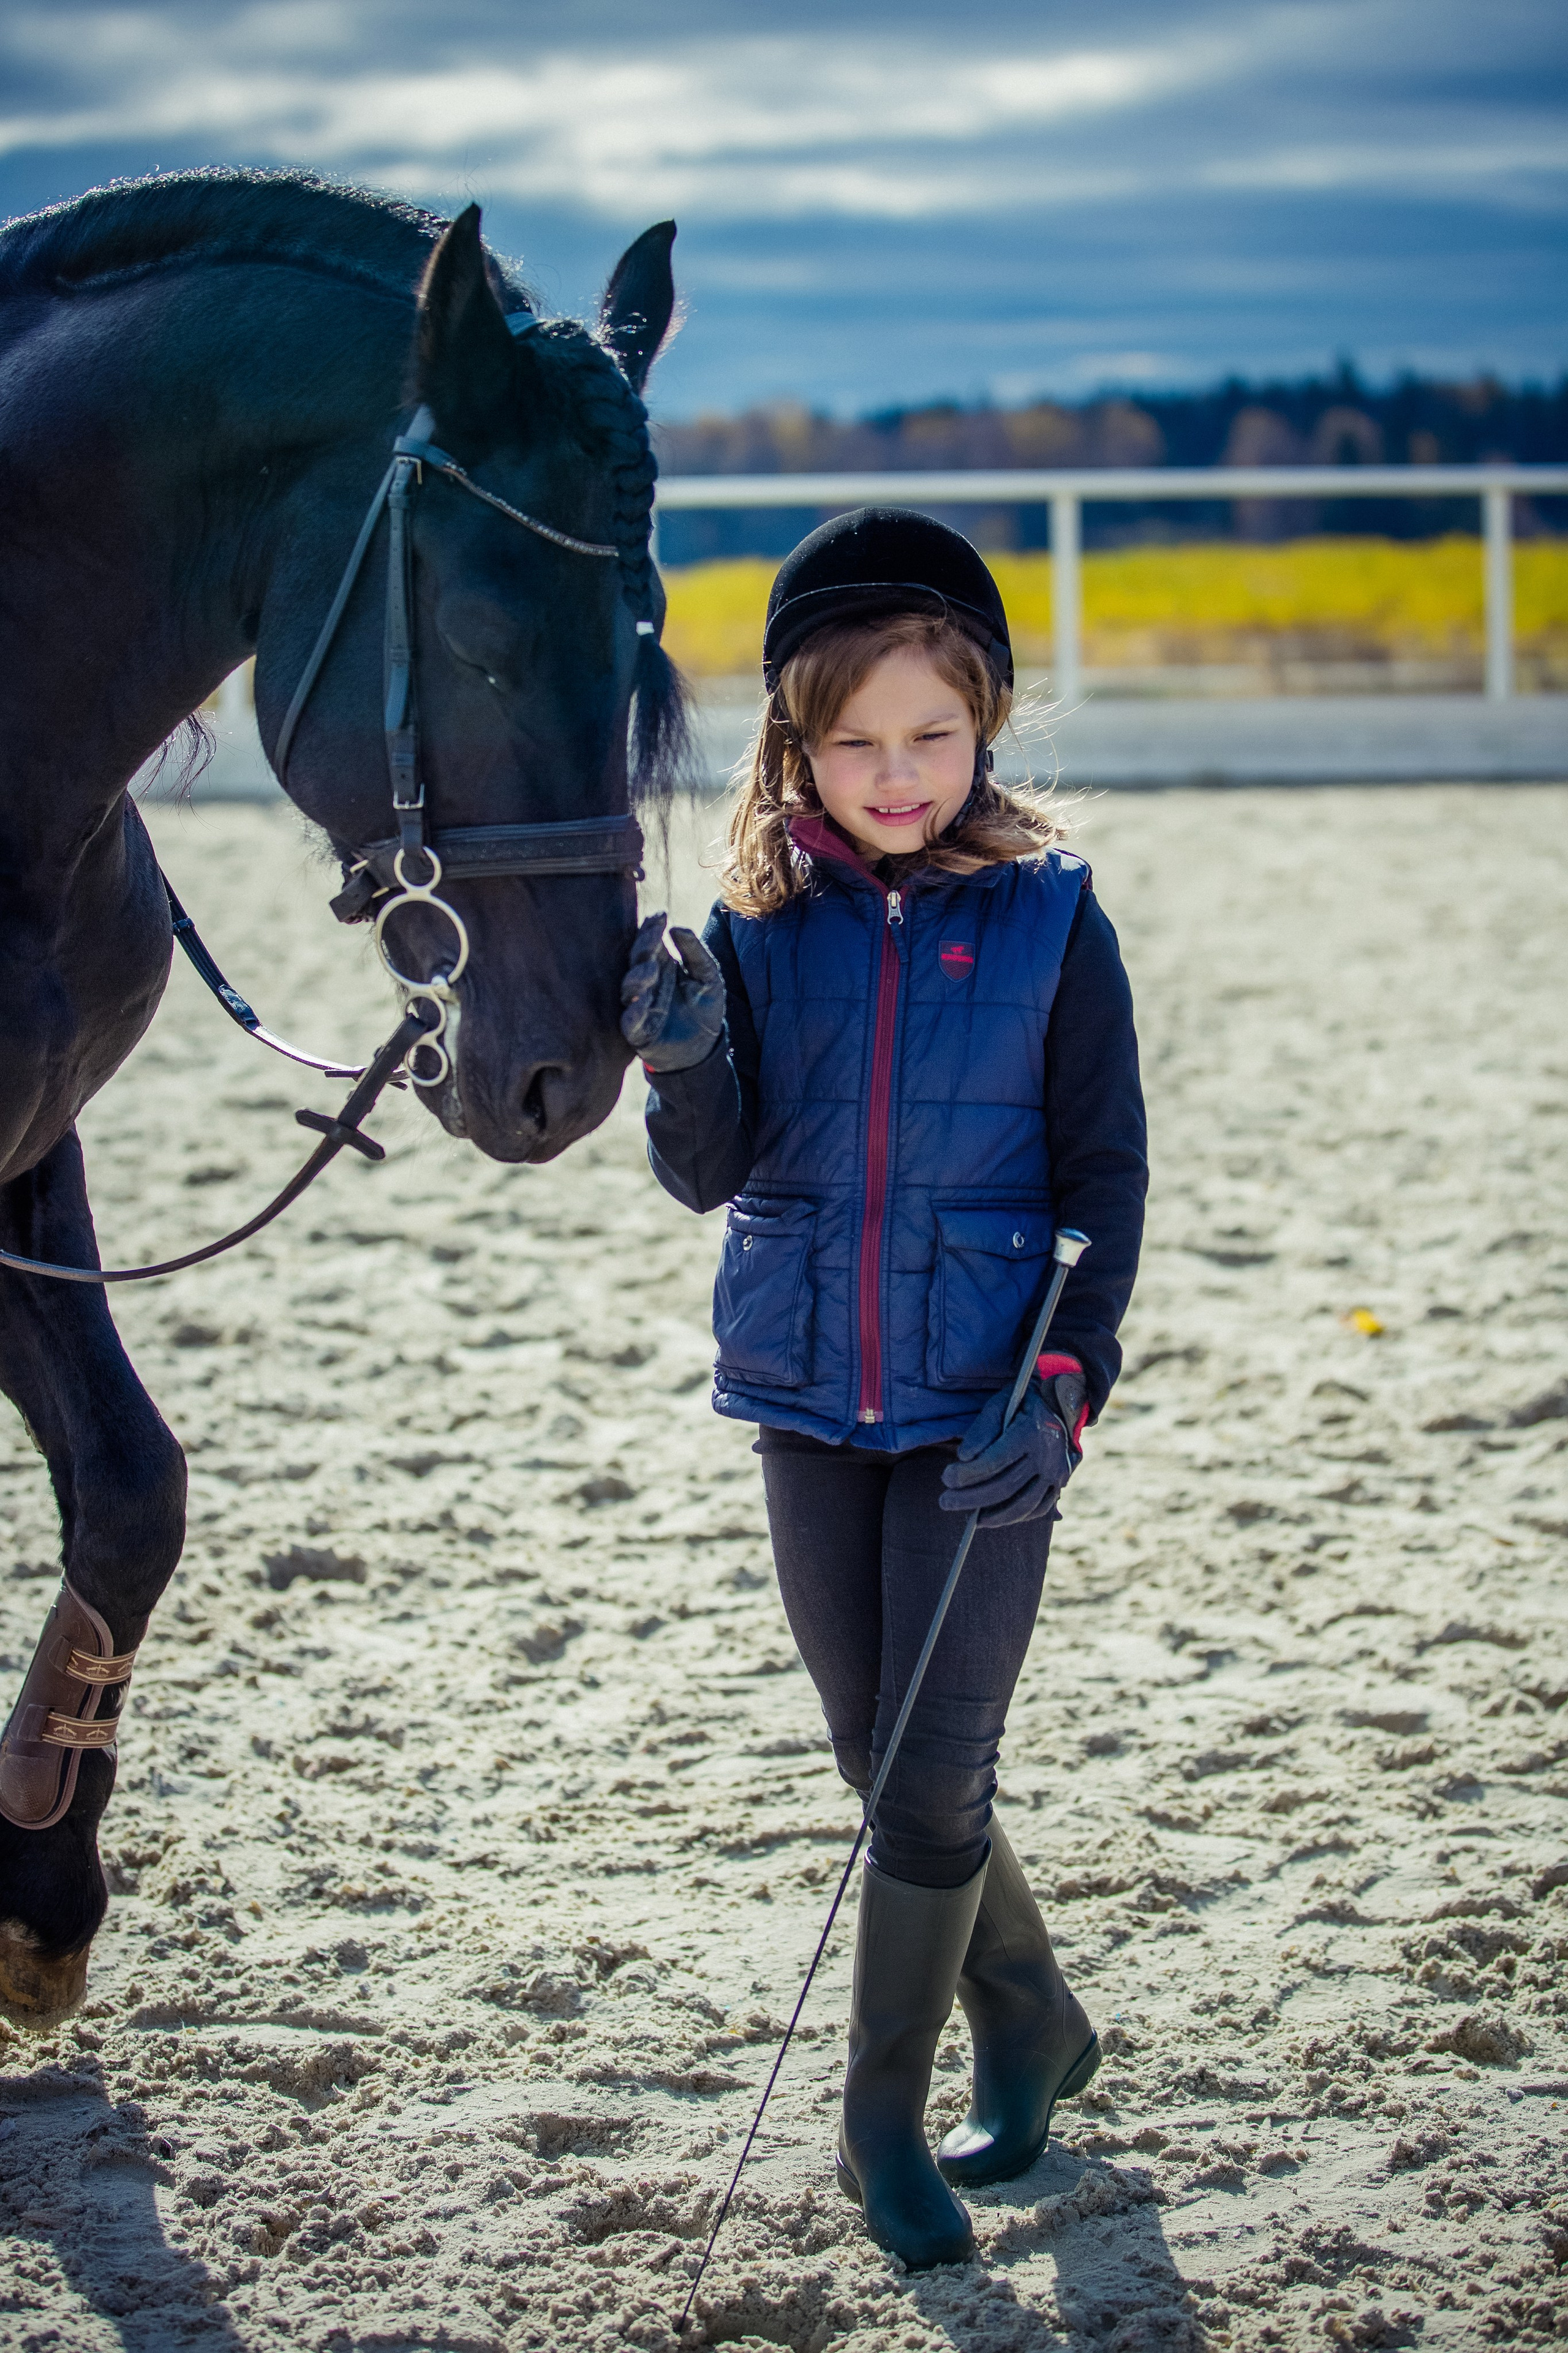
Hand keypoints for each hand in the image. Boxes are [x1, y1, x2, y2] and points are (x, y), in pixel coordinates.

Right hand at [621, 913, 725, 1072]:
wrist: (704, 1049)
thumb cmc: (705, 1008)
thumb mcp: (708, 977)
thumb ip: (696, 952)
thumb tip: (677, 927)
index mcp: (660, 965)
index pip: (649, 942)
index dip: (651, 929)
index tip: (660, 917)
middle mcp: (646, 982)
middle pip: (636, 960)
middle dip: (643, 947)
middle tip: (653, 937)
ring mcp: (639, 1005)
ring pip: (628, 988)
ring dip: (637, 977)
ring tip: (651, 968)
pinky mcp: (637, 1031)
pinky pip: (629, 1021)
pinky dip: (634, 1011)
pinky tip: (644, 1001)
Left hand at [939, 1372, 1084, 1527]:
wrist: (1062, 1405)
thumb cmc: (1023, 1402)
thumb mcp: (1001, 1402)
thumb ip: (982, 1427)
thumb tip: (964, 1456)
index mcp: (1031, 1432)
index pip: (996, 1460)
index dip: (969, 1473)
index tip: (947, 1478)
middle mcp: (1047, 1456)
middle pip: (1006, 1486)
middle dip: (972, 1497)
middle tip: (945, 1501)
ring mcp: (1056, 1473)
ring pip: (1024, 1504)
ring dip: (993, 1516)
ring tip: (970, 1518)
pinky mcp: (1059, 1484)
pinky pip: (1039, 1508)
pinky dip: (1016, 1517)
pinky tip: (994, 1518)